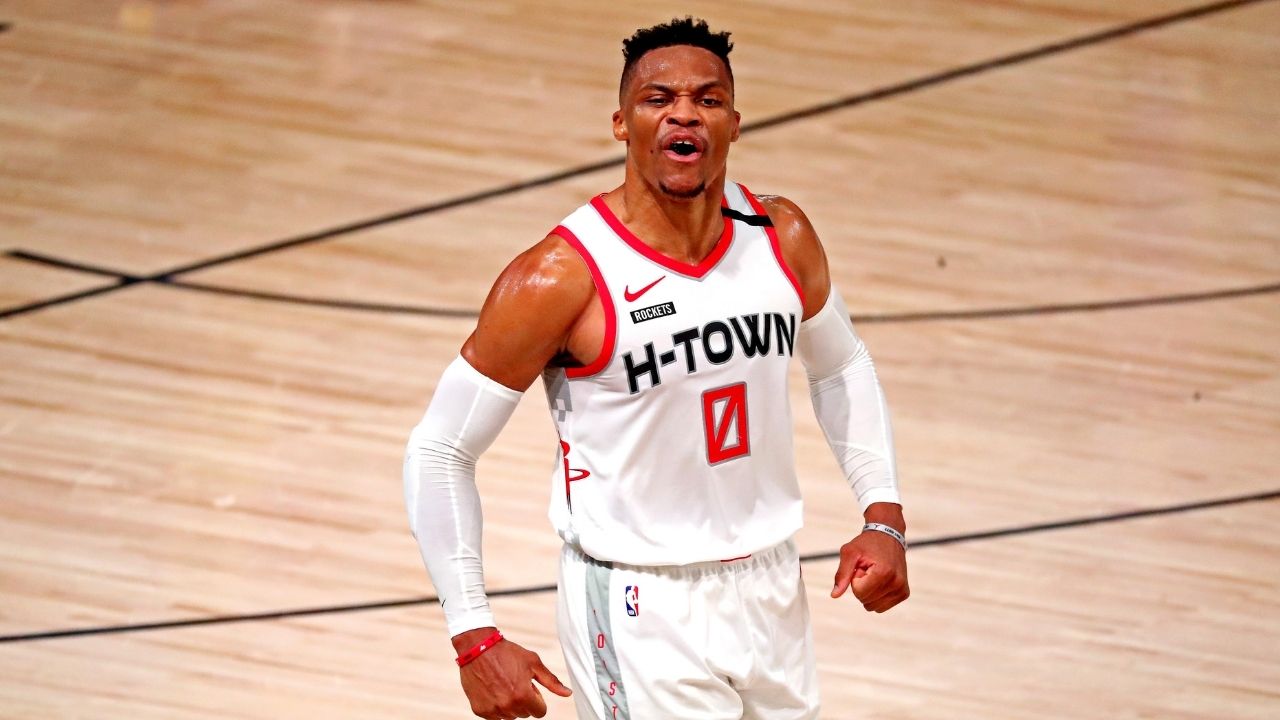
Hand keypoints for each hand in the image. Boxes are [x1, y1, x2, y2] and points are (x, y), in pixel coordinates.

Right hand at [452, 628, 571, 718]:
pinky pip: (495, 716)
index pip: (540, 712)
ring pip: (510, 716)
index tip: (529, 687)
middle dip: (523, 700)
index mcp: (523, 695)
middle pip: (525, 714)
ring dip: (510, 704)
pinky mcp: (480, 710)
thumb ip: (551, 681)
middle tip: (515, 682)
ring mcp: (493, 709)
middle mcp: (507, 706)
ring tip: (503, 684)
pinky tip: (493, 689)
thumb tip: (567, 693)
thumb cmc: (506, 653)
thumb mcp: (533, 663)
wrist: (478, 648)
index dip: (537, 698)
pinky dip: (496, 705)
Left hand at [831, 509, 909, 612]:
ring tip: (874, 574)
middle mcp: (896, 583)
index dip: (855, 579)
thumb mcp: (850, 553)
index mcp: (884, 573)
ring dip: (869, 592)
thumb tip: (834, 595)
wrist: (888, 535)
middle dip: (862, 586)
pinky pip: (882, 606)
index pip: (859, 593)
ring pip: (873, 607)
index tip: (862, 566)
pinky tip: (880, 580)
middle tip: (868, 569)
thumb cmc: (867, 543)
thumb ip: (842, 575)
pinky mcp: (904, 593)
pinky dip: (877, 596)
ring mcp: (902, 589)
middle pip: (865, 601)